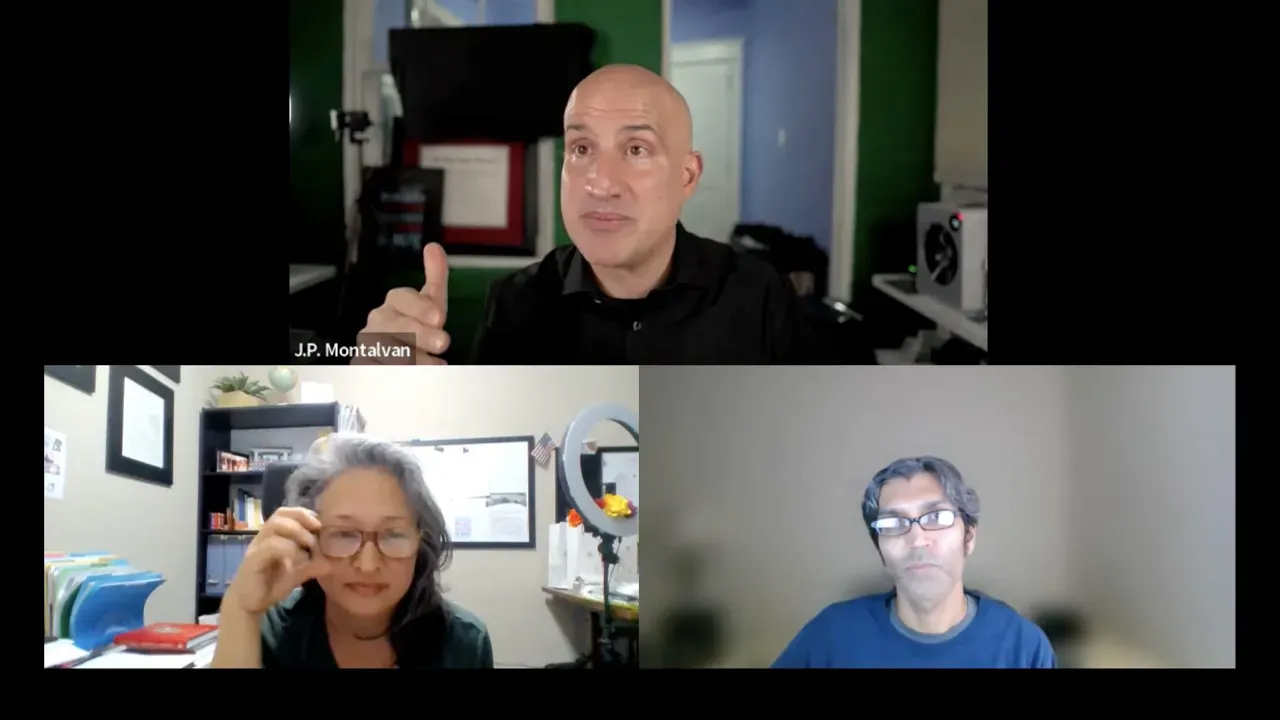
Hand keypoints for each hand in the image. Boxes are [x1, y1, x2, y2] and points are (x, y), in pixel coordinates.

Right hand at [223, 507, 330, 615]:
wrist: (250, 604)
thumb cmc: (275, 583)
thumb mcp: (302, 571)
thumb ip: (317, 562)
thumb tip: (339, 557)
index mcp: (275, 535)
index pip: (289, 512)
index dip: (307, 514)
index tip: (324, 526)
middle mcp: (264, 536)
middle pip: (281, 513)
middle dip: (303, 518)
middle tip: (319, 531)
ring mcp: (257, 547)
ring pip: (275, 525)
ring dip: (297, 531)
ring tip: (310, 545)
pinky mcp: (252, 561)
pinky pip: (269, 546)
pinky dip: (287, 549)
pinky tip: (298, 559)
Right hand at [355, 242, 450, 364]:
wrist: (398, 362)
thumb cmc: (418, 329)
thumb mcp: (431, 304)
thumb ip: (435, 277)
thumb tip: (433, 247)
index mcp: (395, 302)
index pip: (403, 298)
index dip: (420, 306)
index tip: (440, 317)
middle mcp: (378, 321)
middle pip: (395, 324)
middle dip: (420, 333)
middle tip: (443, 342)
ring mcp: (367, 344)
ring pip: (386, 349)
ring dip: (412, 358)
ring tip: (435, 367)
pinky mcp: (362, 367)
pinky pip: (375, 370)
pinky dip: (394, 374)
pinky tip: (412, 379)